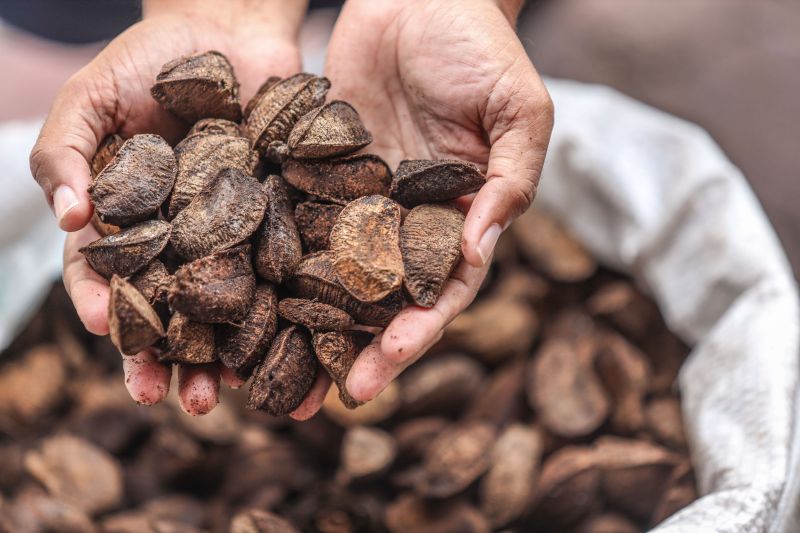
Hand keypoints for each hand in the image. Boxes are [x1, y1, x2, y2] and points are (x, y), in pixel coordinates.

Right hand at [32, 2, 304, 414]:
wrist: (228, 31)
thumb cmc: (149, 61)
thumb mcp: (91, 98)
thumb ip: (66, 152)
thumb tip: (69, 216)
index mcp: (130, 223)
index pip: (110, 277)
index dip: (105, 304)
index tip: (106, 331)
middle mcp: (183, 241)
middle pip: (171, 311)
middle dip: (165, 357)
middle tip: (167, 398)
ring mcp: (235, 236)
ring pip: (229, 309)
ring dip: (224, 356)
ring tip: (225, 395)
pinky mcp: (283, 224)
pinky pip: (286, 274)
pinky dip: (288, 314)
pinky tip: (291, 349)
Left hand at [291, 0, 552, 418]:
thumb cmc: (482, 45)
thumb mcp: (519, 109)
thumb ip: (511, 178)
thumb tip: (479, 246)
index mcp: (458, 219)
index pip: (439, 292)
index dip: (413, 334)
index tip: (379, 370)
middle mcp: (405, 221)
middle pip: (378, 300)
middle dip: (350, 349)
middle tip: (316, 400)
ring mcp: (358, 199)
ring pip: (329, 273)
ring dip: (302, 323)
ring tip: (266, 372)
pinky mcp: (314, 170)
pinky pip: (290, 218)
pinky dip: (268, 258)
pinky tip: (239, 292)